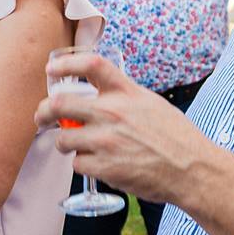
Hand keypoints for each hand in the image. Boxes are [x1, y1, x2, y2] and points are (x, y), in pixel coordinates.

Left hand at [38, 50, 222, 206]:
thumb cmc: (176, 137)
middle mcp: (113, 113)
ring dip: (64, 143)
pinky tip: (97, 164)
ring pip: (63, 138)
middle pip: (59, 103)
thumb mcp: (151, 104)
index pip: (91, 65)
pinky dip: (82, 165)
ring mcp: (106, 140)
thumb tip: (102, 94)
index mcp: (127, 93)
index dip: (66, 64)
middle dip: (44, 111)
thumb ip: (125, 97)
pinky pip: (76, 164)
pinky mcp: (104, 167)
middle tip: (42, 117)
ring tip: (75, 146)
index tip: (52, 70)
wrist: (191, 169)